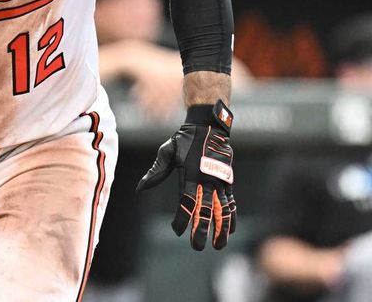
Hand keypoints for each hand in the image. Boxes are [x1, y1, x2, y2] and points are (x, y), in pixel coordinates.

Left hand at [137, 100, 236, 249]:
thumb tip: (139, 188)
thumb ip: (156, 172)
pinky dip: (231, 216)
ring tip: (219, 245)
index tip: (177, 231)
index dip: (182, 219)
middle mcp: (207, 179)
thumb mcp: (167, 152)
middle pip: (206, 210)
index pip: (186, 202)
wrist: (208, 125)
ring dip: (222, 229)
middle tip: (198, 247)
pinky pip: (231, 202)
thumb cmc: (184, 139)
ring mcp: (220, 181)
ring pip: (223, 210)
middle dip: (202, 230)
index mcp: (191, 174)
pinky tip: (231, 229)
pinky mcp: (228, 180)